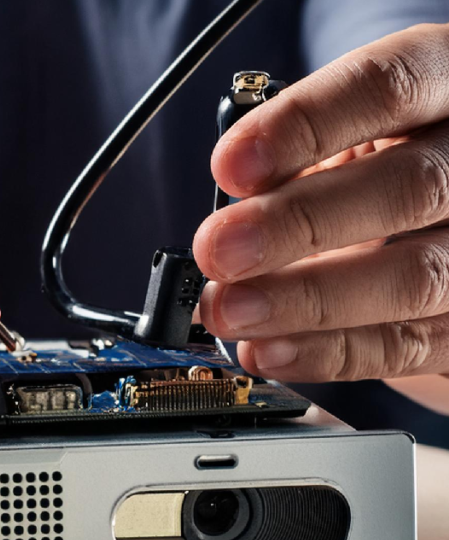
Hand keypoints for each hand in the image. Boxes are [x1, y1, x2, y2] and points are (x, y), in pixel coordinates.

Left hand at [195, 23, 448, 388]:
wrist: (441, 228)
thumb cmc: (379, 168)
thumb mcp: (347, 139)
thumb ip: (297, 161)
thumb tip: (225, 215)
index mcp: (448, 83)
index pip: (390, 85)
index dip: (306, 124)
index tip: (231, 164)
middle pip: (409, 188)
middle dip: (297, 224)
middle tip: (218, 250)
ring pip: (416, 277)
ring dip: (305, 300)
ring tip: (229, 310)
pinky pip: (410, 344)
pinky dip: (329, 352)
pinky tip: (269, 349)